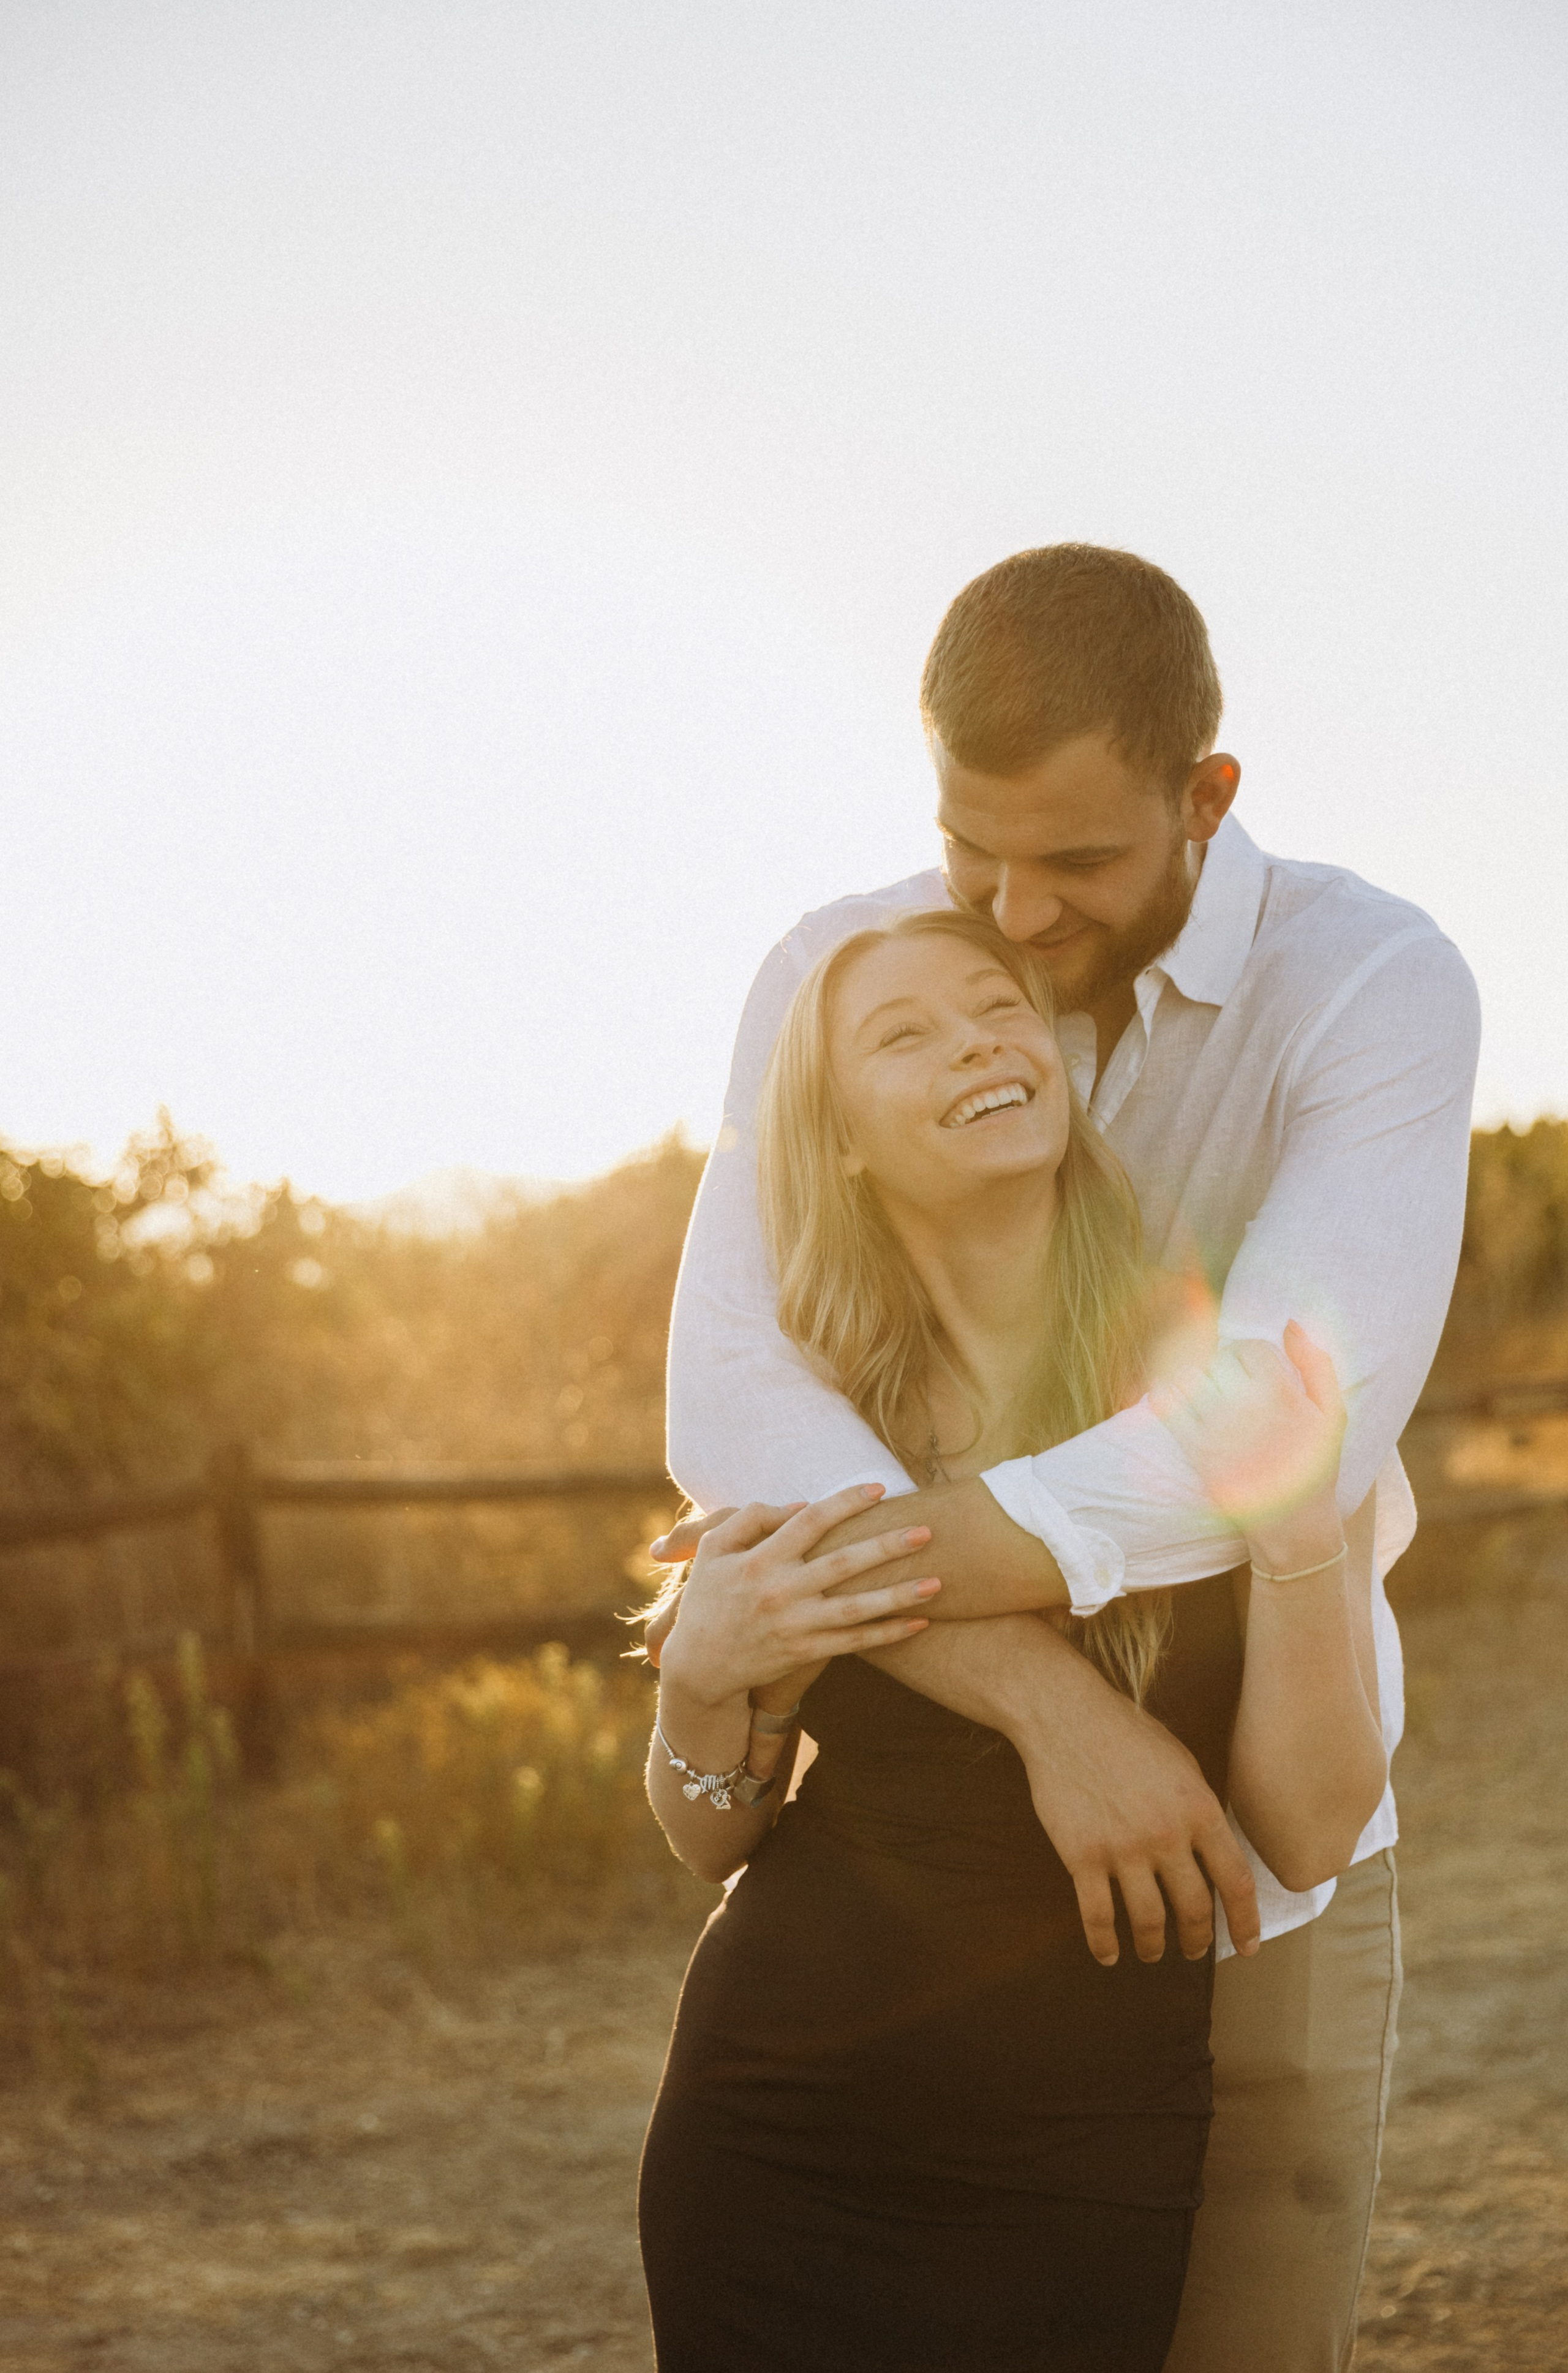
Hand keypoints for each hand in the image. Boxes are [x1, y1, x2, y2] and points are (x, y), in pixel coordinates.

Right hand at [657, 1487, 940, 1708]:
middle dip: (887, 1546)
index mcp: (760, 1559)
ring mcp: (796, 1625)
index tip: (879, 1488)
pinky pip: (854, 1643)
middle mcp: (781, 1591)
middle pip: (843, 1563)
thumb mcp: (713, 1550)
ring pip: (856, 1609)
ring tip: (937, 1582)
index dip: (846, 1502)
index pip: (810, 1521)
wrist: (698, 1668)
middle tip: (927, 1531)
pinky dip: (887, 1634)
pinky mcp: (805, 1653)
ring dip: (899, 1595)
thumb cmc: (708, 1600)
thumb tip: (800, 1505)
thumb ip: (750, 1520)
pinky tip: (918, 1623)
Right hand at [1010, 1636, 1259, 1965]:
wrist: (1065, 1714)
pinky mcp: (1082, 1855)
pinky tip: (1108, 1954)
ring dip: (1153, 1945)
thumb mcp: (1182, 1761)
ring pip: (1149, 1920)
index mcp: (1199, 1809)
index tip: (1247, 1947)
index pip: (1235, 1881)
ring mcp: (1123, 1847)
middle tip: (1193, 1951)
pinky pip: (1097, 1915)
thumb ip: (1202, 1808)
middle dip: (1197, 1940)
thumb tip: (1217, 1851)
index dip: (1244, 1922)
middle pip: (1193, 1908)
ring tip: (1152, 1952)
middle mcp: (1166, 1834)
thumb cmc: (1126, 1733)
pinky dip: (1104, 1943)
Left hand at [1149, 1320, 1345, 1536]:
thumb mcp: (1333, 1414)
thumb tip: (1290, 1322)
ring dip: (1198, 1382)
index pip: (1249, 1346)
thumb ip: (1316, 1363)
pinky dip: (1167, 1394)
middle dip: (1226, 1370)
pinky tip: (1182, 1404)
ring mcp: (1217, 1429)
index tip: (1257, 1377)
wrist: (1292, 1525)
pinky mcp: (1194, 1451)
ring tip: (1213, 1401)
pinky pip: (1165, 1402)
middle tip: (1237, 1393)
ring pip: (1190, 1375)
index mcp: (1282, 1394)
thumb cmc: (1314, 1466)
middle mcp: (1247, 1408)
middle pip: (1218, 1360)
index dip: (1251, 1357)